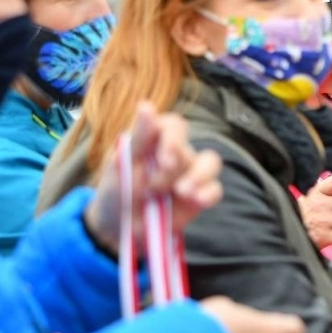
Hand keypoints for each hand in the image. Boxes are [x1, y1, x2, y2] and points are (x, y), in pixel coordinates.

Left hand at [84, 103, 223, 252]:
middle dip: (172, 169)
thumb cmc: (116, 190)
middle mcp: (176, 153)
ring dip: (198, 177)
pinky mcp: (198, 196)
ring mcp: (189, 174)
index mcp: (155, 139)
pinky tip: (196, 201)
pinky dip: (208, 193)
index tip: (164, 160)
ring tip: (182, 192)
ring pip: (211, 163)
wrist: (117, 228)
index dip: (172, 140)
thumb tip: (147, 104)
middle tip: (152, 188)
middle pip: (189, 148)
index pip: (175, 125)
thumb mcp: (122, 163)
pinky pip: (215, 189)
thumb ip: (139, 136)